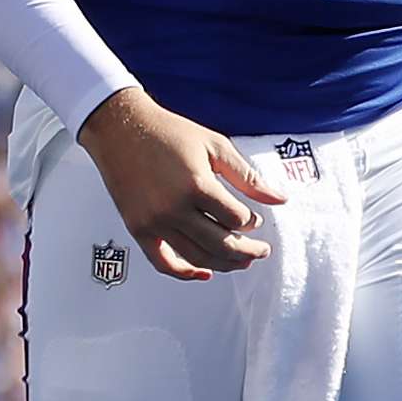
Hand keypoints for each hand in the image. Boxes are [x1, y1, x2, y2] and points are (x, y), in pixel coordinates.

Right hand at [80, 89, 284, 280]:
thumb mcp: (215, 146)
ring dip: (223, 264)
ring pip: (196, 256)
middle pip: (220, 244)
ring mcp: (154, 222)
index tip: (253, 219)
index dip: (251, 221)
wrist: (121, 128)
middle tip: (261, 251)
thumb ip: (248, 177)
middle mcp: (174, 208)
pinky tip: (204, 273)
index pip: (236, 218)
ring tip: (241, 262)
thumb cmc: (168, 132)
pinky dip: (184, 273)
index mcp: (196, 185)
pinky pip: (163, 263)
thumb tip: (280, 199)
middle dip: (247, 251)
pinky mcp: (138, 229)